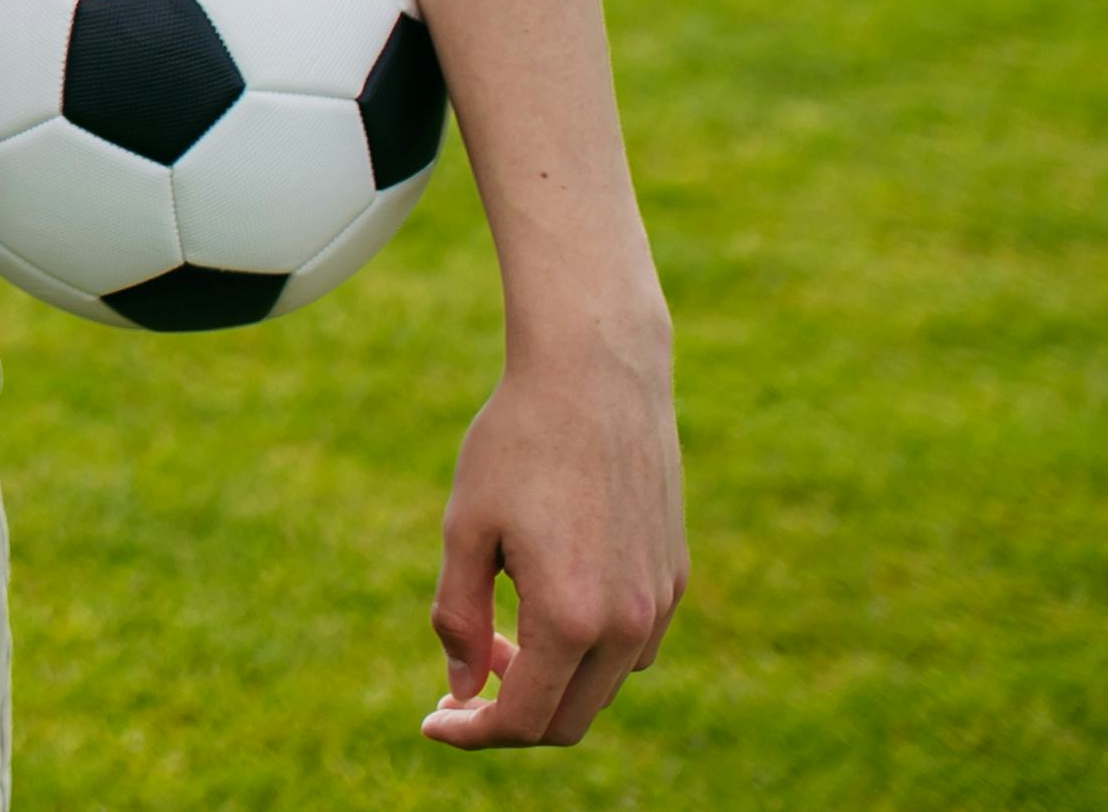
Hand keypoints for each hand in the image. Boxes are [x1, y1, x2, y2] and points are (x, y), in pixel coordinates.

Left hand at [422, 327, 685, 748]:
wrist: (597, 375)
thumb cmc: (518, 443)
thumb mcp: (465, 528)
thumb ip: (458, 617)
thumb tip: (461, 688)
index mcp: (571, 618)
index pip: (525, 720)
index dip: (474, 732)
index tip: (433, 721)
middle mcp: (628, 624)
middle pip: (569, 718)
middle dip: (510, 715)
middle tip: (460, 681)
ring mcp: (660, 603)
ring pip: (603, 685)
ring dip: (550, 681)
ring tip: (498, 633)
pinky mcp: (674, 577)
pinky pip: (631, 646)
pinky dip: (586, 651)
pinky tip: (546, 603)